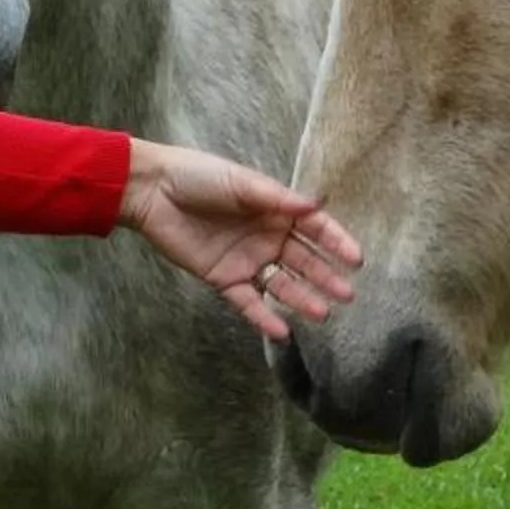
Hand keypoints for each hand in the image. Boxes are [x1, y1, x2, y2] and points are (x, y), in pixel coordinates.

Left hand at [118, 139, 361, 340]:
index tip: (356, 259)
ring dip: (302, 298)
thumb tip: (318, 203)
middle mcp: (266, 236)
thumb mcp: (241, 183)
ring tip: (323, 313)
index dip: (336, 242)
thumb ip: (278, 198)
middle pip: (303, 261)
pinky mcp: (223, 278)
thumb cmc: (199, 176)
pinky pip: (248, 302)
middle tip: (347, 294)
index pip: (314, 229)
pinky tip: (283, 332)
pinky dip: (264, 317)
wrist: (153, 192)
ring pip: (281, 284)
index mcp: (275, 210)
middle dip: (326, 276)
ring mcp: (246, 260)